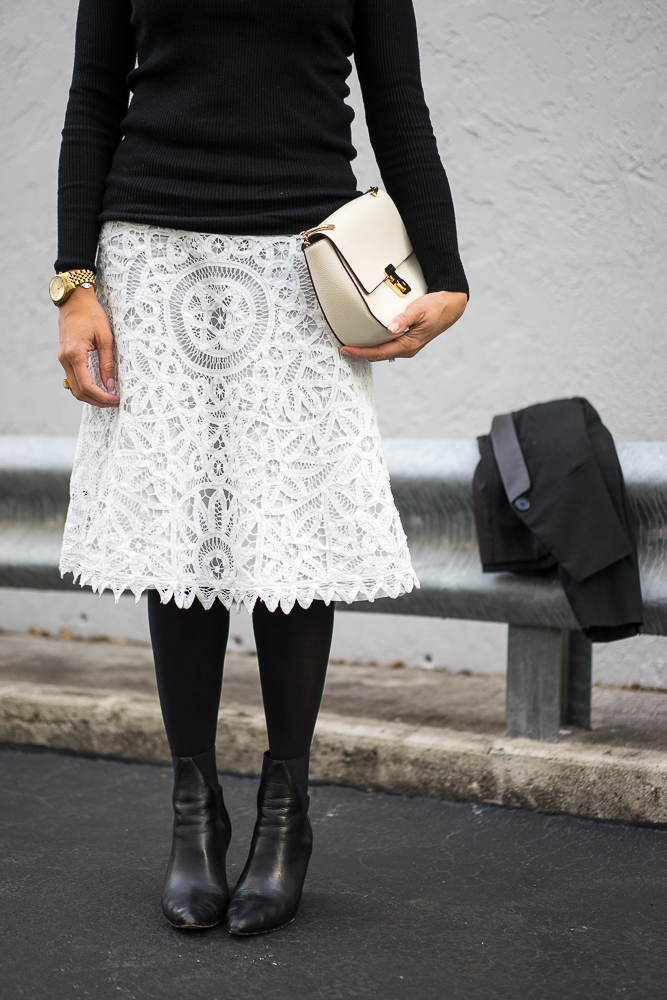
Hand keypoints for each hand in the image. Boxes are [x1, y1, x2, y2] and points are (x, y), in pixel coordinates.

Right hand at [57, 286, 119, 406]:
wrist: (75, 300)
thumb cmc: (91, 314)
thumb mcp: (106, 338)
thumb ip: (107, 363)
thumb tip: (110, 385)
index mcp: (75, 355)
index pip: (87, 386)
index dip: (102, 397)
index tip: (116, 400)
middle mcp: (65, 359)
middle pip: (79, 391)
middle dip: (97, 401)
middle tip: (114, 402)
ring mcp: (63, 359)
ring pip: (74, 387)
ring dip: (91, 396)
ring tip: (109, 397)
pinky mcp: (65, 357)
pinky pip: (73, 378)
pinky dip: (85, 387)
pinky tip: (99, 387)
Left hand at [339, 290, 466, 361]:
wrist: (450, 306)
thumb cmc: (435, 307)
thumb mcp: (419, 310)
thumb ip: (404, 319)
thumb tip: (391, 328)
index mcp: (408, 345)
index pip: (378, 353)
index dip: (360, 352)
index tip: (345, 349)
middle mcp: (407, 349)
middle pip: (378, 356)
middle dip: (360, 354)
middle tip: (343, 348)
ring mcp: (407, 347)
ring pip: (382, 353)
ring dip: (367, 351)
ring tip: (351, 346)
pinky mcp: (407, 341)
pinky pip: (388, 347)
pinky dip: (376, 346)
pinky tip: (368, 341)